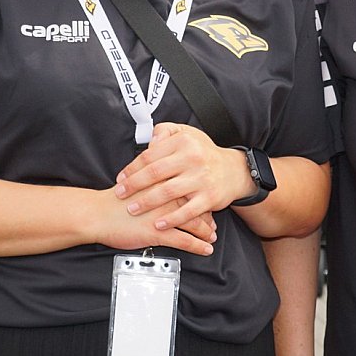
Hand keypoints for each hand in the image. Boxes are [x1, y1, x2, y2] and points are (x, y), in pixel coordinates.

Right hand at [91, 185, 216, 256]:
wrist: (97, 214)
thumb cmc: (114, 200)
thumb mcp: (136, 182)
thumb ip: (153, 181)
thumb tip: (164, 184)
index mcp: (162, 183)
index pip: (190, 189)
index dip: (200, 199)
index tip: (206, 205)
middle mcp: (167, 197)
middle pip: (196, 206)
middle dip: (207, 217)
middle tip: (213, 225)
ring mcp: (164, 216)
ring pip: (194, 224)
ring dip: (206, 233)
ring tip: (212, 238)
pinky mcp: (158, 233)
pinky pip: (185, 241)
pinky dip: (198, 246)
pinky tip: (205, 250)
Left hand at [114, 123, 255, 231]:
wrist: (234, 170)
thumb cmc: (204, 153)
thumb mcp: (186, 133)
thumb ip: (164, 131)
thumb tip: (149, 141)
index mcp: (183, 142)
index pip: (150, 155)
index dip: (132, 168)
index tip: (121, 178)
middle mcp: (192, 159)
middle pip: (155, 173)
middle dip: (134, 185)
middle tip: (120, 194)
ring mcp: (201, 179)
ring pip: (168, 192)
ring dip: (147, 203)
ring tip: (133, 209)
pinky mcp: (209, 197)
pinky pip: (187, 211)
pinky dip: (171, 219)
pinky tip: (158, 224)